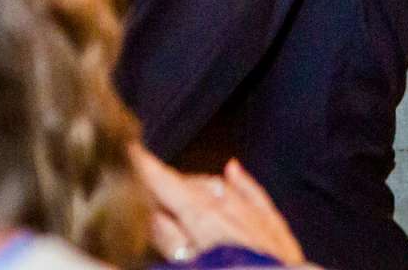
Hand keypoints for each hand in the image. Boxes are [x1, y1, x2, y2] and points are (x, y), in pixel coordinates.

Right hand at [132, 148, 305, 266]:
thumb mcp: (187, 264)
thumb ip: (169, 238)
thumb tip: (154, 211)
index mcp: (205, 219)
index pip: (170, 186)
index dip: (148, 169)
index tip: (130, 150)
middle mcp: (232, 210)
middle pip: (194, 187)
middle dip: (170, 182)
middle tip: (148, 179)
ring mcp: (256, 218)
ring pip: (223, 188)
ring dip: (199, 184)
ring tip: (178, 182)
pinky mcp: (276, 232)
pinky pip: (256, 197)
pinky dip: (242, 182)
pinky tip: (232, 168)